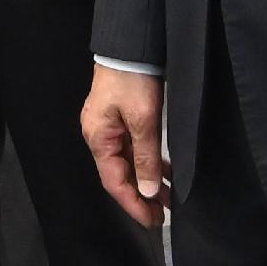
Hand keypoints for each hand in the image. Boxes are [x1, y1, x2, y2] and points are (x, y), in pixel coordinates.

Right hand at [82, 66, 166, 226]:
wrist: (132, 44)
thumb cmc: (133, 77)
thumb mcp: (143, 120)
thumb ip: (146, 157)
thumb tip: (146, 190)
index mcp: (98, 137)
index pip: (114, 182)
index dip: (133, 204)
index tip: (153, 221)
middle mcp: (99, 135)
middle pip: (119, 175)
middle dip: (141, 196)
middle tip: (163, 215)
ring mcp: (109, 126)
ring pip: (127, 163)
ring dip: (146, 181)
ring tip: (168, 198)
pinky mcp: (120, 118)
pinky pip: (132, 148)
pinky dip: (147, 162)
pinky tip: (164, 172)